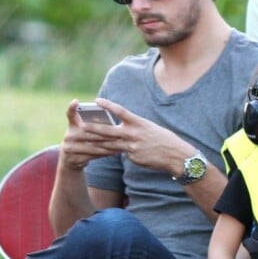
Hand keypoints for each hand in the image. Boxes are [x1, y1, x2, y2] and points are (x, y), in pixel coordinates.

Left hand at [59, 97, 183, 172]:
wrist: (176, 156)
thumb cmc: (164, 139)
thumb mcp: (150, 128)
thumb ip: (135, 127)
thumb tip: (122, 129)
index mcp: (139, 123)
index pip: (121, 111)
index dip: (108, 105)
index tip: (97, 100)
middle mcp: (134, 134)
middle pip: (110, 131)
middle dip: (94, 129)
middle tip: (81, 126)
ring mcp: (133, 147)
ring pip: (111, 145)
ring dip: (97, 143)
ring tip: (85, 142)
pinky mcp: (133, 158)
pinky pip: (123, 154)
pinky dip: (121, 152)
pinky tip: (123, 152)